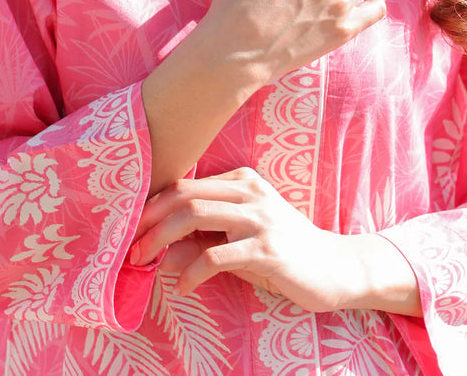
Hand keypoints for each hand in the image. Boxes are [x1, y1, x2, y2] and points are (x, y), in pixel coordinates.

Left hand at [130, 168, 373, 311]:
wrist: (336, 268)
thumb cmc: (284, 254)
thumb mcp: (240, 242)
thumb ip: (205, 239)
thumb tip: (160, 251)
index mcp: (243, 181)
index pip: (186, 184)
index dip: (153, 205)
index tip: (132, 228)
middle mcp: (250, 192)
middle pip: (185, 194)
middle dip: (150, 220)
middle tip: (130, 247)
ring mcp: (260, 218)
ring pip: (196, 214)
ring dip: (162, 238)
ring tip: (146, 261)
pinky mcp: (267, 249)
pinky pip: (217, 255)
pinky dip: (192, 271)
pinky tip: (183, 285)